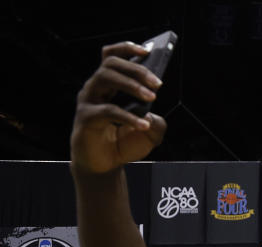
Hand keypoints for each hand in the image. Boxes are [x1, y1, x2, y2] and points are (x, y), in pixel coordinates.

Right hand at [71, 42, 166, 174]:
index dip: (127, 48)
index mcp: (110, 86)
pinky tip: (143, 124)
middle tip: (158, 84)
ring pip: (105, 78)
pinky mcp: (85, 118)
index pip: (112, 56)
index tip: (148, 50)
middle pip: (111, 64)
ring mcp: (88, 101)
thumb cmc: (124, 143)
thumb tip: (155, 116)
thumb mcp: (150, 133)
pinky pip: (107, 110)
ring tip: (150, 98)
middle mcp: (96, 88)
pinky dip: (128, 116)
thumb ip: (158, 122)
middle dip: (137, 69)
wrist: (105, 166)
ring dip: (131, 85)